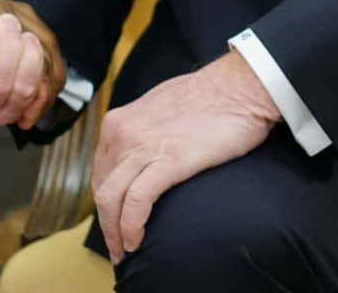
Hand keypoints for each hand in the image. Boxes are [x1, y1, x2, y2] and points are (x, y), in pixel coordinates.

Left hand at [91, 50, 279, 263]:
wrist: (237, 87)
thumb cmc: (208, 97)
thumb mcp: (159, 110)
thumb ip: (144, 132)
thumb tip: (144, 156)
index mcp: (119, 121)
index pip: (100, 172)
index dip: (105, 202)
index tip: (115, 220)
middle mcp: (122, 133)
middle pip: (102, 189)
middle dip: (106, 223)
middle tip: (119, 246)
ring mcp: (143, 147)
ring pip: (111, 199)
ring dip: (115, 232)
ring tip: (126, 251)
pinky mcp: (167, 161)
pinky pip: (136, 202)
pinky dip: (131, 226)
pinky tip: (137, 241)